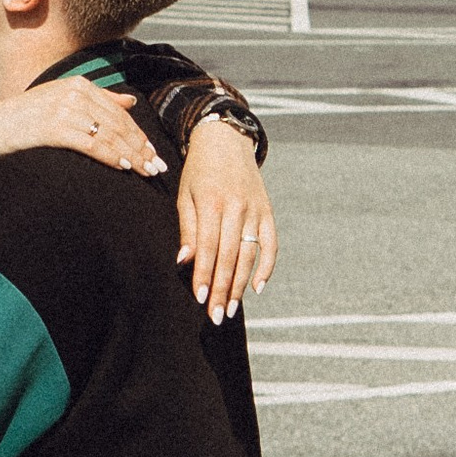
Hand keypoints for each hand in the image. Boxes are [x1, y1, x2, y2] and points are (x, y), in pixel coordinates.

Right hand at [0, 79, 166, 176]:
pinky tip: (124, 167)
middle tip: (156, 166)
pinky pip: (93, 145)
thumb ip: (99, 99)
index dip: (138, 133)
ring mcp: (66, 109)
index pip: (118, 112)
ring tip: (145, 171)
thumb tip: (130, 102)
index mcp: (79, 84)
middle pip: (118, 124)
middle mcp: (75, 93)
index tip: (151, 151)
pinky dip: (111, 157)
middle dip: (140, 147)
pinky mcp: (57, 127)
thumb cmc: (27, 117)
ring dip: (131, 155)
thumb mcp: (63, 99)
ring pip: (109, 135)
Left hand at [175, 117, 274, 322]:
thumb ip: (188, 229)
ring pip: (249, 255)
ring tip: (230, 309)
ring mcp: (255, 211)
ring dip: (240, 285)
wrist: (227, 140)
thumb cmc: (199, 171)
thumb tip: (184, 262)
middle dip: (222, 288)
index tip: (200, 298)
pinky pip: (271, 244)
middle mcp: (236, 208)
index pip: (208, 247)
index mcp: (212, 204)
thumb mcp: (185, 195)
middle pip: (229, 256)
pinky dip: (267, 266)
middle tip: (216, 315)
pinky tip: (257, 287)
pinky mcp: (267, 212)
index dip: (204, 274)